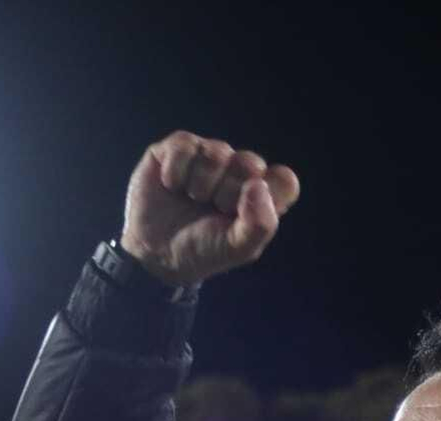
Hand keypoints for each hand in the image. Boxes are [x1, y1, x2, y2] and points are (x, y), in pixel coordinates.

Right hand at [121, 131, 300, 285]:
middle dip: (229, 192)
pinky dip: (176, 172)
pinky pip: (185, 146)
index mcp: (260, 197)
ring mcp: (209, 157)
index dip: (268, 193)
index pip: (285, 181)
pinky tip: (171, 186)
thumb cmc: (202, 250)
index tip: (244, 213)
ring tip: (191, 199)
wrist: (155, 253)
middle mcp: (238, 172)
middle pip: (251, 163)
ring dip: (201, 184)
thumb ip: (260, 224)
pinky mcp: (178, 149)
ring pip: (217, 152)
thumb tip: (258, 185)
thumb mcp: (237, 248)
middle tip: (213, 209)